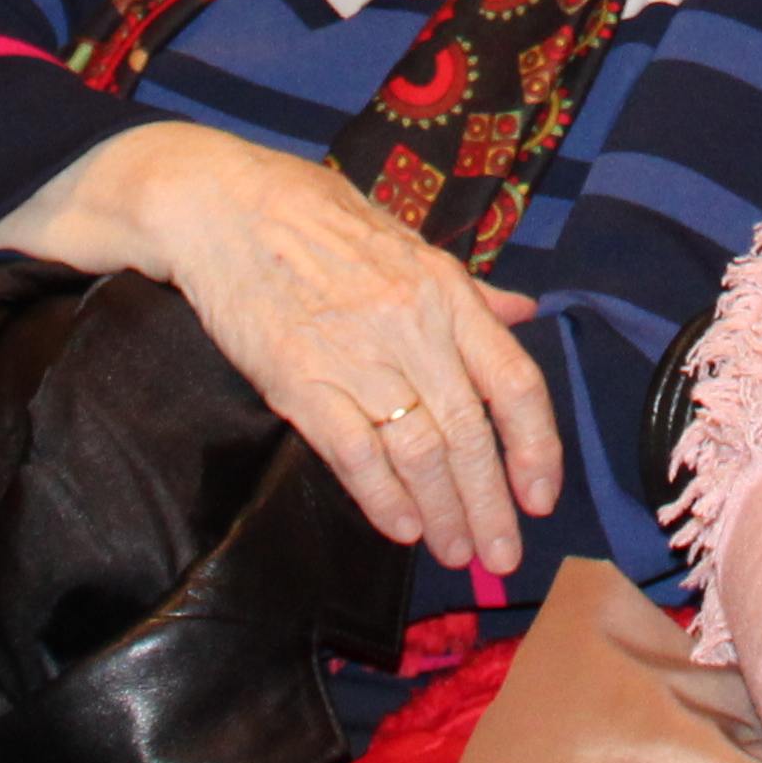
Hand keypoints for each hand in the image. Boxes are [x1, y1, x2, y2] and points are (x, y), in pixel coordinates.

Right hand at [7, 123, 556, 580]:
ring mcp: (354, 355)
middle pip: (469, 433)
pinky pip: (354, 454)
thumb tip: (522, 312)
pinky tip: (401, 528)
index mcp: (445, 290)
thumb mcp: (403, 240)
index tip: (540, 498)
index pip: (514, 381)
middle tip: (502, 557)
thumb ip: (466, 290)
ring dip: (443, 513)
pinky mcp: (298, 381)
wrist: (220, 205)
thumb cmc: (314, 215)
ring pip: (418, 452)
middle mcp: (411, 325)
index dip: (537, 448)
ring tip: (456, 551)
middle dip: (492, 506)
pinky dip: (382, 499)